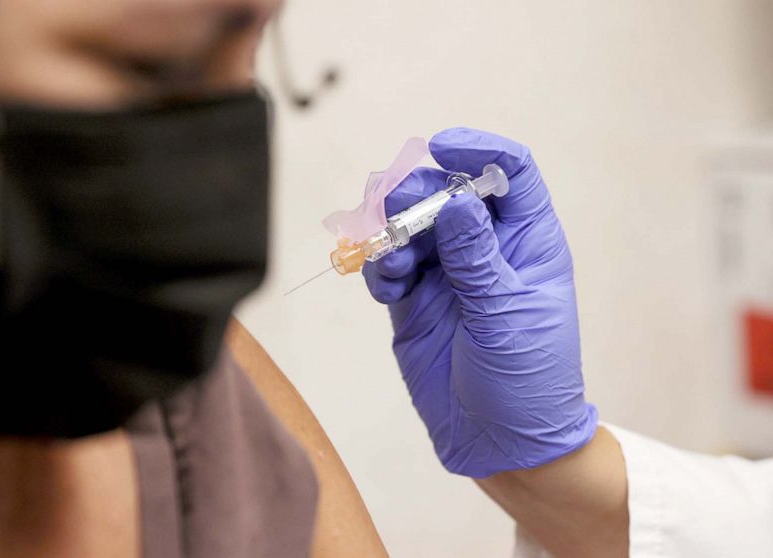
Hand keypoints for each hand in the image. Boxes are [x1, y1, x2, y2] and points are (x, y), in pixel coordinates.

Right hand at [363, 128, 596, 477]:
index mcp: (527, 242)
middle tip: (394, 207)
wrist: (499, 443)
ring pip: (410, 225)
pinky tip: (384, 282)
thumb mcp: (508, 315)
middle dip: (417, 193)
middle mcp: (485, 249)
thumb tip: (459, 203)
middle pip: (446, 192)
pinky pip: (387, 264)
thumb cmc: (527, 379)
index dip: (479, 150)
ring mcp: (446, 274)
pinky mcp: (414, 300)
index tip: (441, 146)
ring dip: (390, 228)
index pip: (510, 173)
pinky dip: (378, 264)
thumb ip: (477, 259)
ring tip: (387, 252)